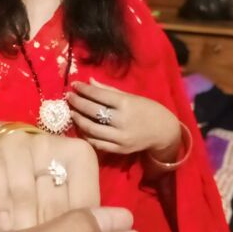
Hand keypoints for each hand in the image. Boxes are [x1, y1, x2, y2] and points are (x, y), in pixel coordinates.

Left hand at [67, 78, 181, 156]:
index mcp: (126, 104)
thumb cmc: (147, 109)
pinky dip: (87, 135)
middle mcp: (122, 121)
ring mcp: (120, 137)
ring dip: (79, 120)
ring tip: (72, 112)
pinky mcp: (119, 149)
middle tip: (69, 97)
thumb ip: (109, 90)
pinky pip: (97, 143)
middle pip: (92, 111)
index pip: (99, 95)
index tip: (74, 85)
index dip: (84, 89)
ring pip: (92, 129)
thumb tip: (90, 81)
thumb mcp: (131, 97)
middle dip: (78, 103)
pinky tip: (81, 128)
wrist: (163, 131)